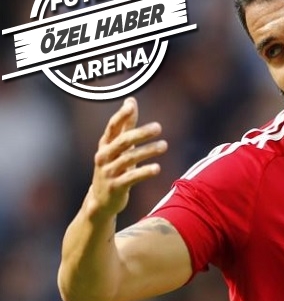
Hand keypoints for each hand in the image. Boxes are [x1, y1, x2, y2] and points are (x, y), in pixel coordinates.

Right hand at [86, 97, 167, 218]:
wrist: (101, 200)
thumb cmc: (114, 168)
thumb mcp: (118, 147)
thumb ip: (125, 125)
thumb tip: (130, 100)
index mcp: (105, 145)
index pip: (112, 127)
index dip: (121, 116)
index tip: (131, 105)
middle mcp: (104, 156)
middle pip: (123, 141)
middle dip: (140, 133)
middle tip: (158, 127)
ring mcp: (108, 172)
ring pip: (129, 158)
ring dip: (148, 151)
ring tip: (164, 146)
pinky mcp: (115, 187)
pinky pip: (131, 178)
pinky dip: (144, 172)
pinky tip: (157, 168)